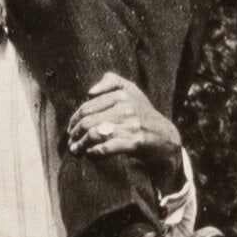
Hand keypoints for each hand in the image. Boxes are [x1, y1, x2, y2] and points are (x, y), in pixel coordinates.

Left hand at [67, 73, 183, 178]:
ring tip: (76, 151)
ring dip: (81, 145)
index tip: (70, 130)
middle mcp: (126, 107)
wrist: (166, 137)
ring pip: (95, 134)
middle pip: (89, 121)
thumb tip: (90, 91)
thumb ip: (111, 82)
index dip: (74, 120)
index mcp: (122, 94)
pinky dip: (95, 152)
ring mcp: (132, 124)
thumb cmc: (143, 114)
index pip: (87, 107)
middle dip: (75, 134)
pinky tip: (91, 154)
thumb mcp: (131, 91)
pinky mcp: (136, 141)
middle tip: (71, 144)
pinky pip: (107, 147)